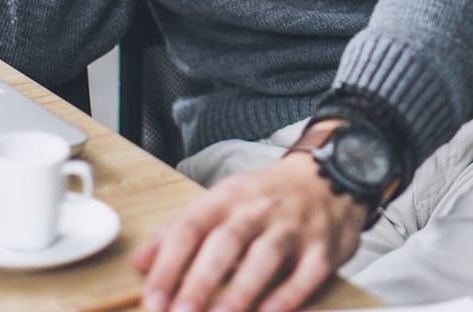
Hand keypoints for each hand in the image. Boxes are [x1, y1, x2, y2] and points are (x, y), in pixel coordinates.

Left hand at [130, 150, 365, 311]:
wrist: (332, 173)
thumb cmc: (266, 197)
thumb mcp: (221, 201)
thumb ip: (180, 230)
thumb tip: (140, 263)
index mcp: (227, 197)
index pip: (190, 228)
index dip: (168, 266)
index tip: (152, 301)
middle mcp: (259, 208)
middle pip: (227, 241)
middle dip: (201, 280)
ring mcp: (295, 226)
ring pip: (266, 255)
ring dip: (242, 289)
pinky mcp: (324, 246)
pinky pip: (308, 271)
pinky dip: (290, 294)